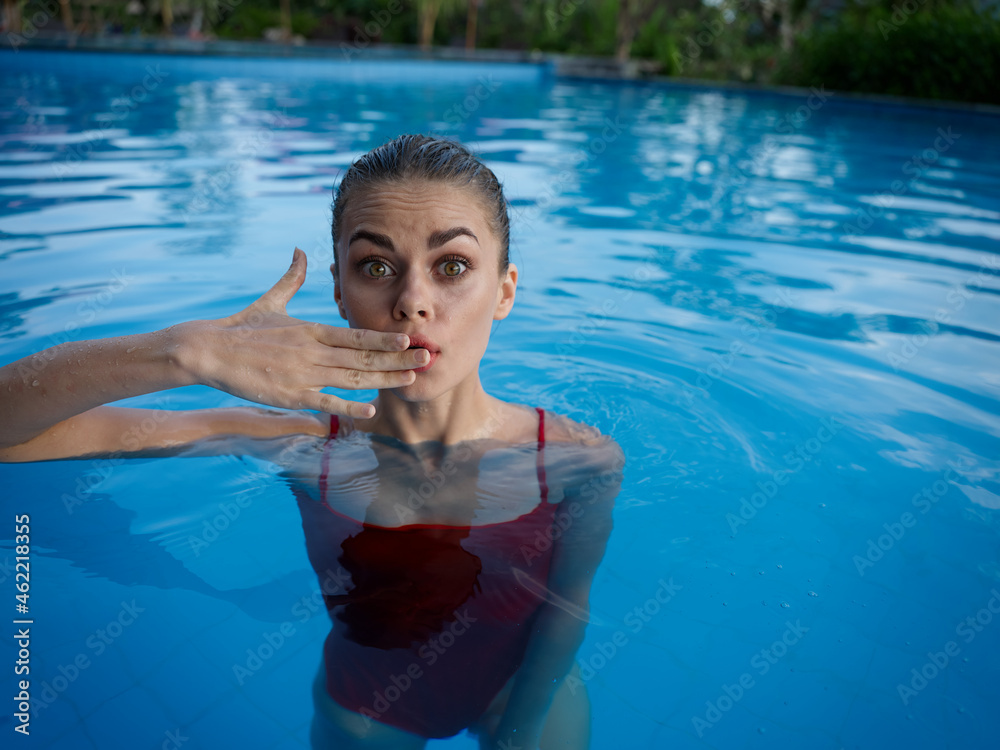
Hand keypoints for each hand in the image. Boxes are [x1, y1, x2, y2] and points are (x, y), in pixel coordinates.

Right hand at [177, 248, 424, 417]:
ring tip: (410, 379)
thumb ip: (292, 278)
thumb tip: (300, 251)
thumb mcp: (271, 300)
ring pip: (352, 380)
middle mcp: (312, 352)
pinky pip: (326, 403)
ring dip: (384, 380)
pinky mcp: (291, 395)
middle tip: (426, 357)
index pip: (355, 335)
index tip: (408, 338)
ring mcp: (303, 375)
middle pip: (363, 358)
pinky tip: (371, 409)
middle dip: (397, 358)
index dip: (383, 338)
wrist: (208, 349)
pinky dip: (349, 407)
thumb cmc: (241, 326)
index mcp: (311, 330)